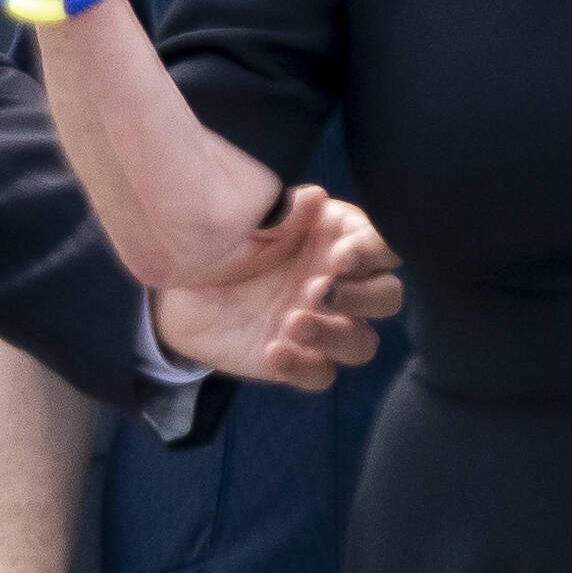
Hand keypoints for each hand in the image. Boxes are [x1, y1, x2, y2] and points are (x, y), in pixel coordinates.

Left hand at [149, 186, 402, 391]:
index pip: (384, 248)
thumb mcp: (252, 218)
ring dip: (334, 335)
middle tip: (319, 290)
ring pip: (361, 344)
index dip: (373, 254)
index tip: (341, 257)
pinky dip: (302, 366)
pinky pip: (320, 374)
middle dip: (364, 297)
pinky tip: (272, 351)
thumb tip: (314, 198)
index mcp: (341, 241)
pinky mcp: (299, 361)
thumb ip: (285, 212)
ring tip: (292, 322)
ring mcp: (323, 326)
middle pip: (387, 298)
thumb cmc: (229, 239)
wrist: (184, 281)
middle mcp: (342, 286)